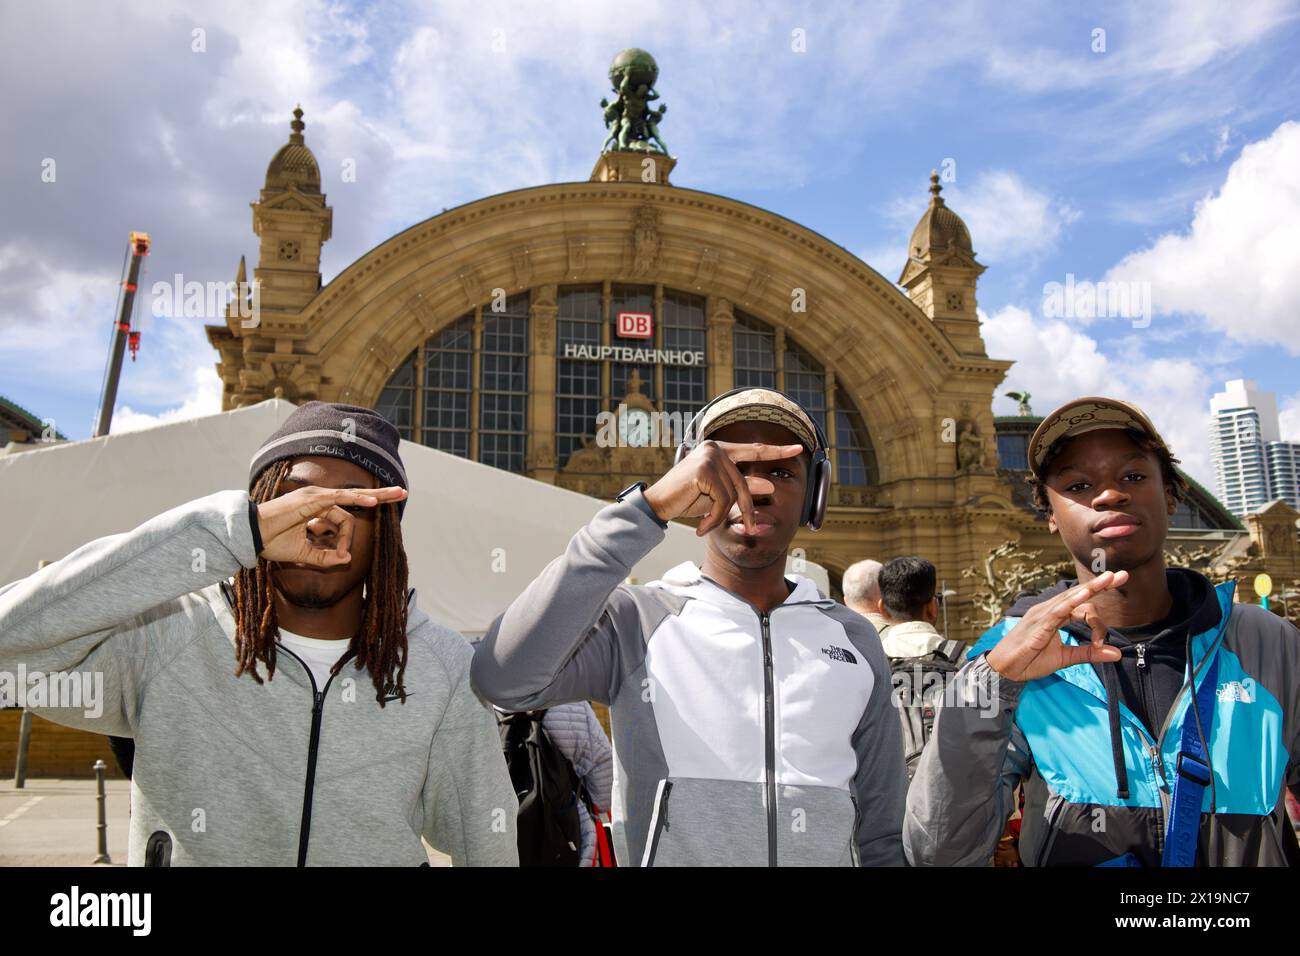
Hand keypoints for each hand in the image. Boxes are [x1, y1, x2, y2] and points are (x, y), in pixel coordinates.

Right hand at [255, 486, 407, 566]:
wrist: (251, 536)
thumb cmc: (272, 543)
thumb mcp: (304, 555)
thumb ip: (325, 558)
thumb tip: (347, 560)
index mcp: (316, 510)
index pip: (343, 521)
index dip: (346, 541)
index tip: (342, 557)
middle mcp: (318, 500)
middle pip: (356, 497)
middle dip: (380, 496)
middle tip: (403, 492)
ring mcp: (315, 497)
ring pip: (351, 500)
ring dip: (374, 500)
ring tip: (398, 494)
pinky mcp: (311, 499)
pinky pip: (339, 498)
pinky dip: (357, 499)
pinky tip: (375, 501)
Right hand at [642, 440, 802, 536]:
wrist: (658, 505)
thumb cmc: (686, 499)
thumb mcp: (718, 495)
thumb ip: (742, 488)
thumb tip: (771, 484)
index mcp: (720, 450)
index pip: (754, 450)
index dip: (776, 451)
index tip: (798, 449)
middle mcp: (716, 448)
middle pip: (743, 484)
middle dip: (746, 509)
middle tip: (748, 529)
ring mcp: (710, 456)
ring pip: (733, 495)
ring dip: (721, 517)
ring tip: (707, 525)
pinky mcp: (705, 468)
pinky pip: (722, 500)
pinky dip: (714, 518)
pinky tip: (702, 526)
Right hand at [985, 570, 1127, 681]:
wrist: (1005, 670)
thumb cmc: (1029, 660)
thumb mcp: (1065, 658)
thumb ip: (1089, 653)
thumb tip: (1117, 653)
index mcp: (1055, 615)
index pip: (1082, 608)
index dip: (1098, 624)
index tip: (1102, 644)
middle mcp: (1049, 610)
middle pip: (1078, 594)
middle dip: (1101, 585)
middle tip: (1122, 575)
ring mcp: (1042, 614)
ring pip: (1070, 598)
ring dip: (1091, 588)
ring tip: (1110, 579)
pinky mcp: (1039, 624)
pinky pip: (1058, 610)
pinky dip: (1073, 601)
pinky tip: (1086, 594)